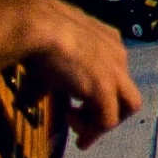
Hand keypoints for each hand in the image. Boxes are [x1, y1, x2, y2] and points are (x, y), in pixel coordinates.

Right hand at [11, 0, 147, 147]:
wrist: (40, 27)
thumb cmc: (38, 34)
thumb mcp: (47, 55)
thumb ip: (47, 79)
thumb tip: (29, 99)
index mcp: (108, 41)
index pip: (115, 72)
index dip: (98, 92)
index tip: (76, 105)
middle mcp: (118, 55)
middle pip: (127, 91)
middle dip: (108, 110)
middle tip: (82, 124)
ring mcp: (116, 72)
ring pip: (128, 106)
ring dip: (104, 122)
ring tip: (77, 130)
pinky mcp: (105, 89)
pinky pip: (108, 120)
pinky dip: (91, 129)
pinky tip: (69, 123)